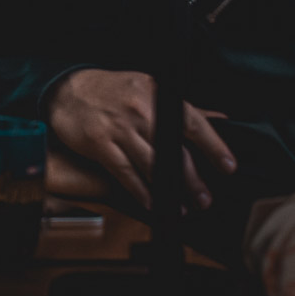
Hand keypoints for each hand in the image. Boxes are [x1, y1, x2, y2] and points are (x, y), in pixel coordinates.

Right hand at [46, 68, 235, 209]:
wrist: (66, 90)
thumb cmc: (109, 90)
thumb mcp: (147, 88)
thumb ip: (180, 107)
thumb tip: (219, 119)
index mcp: (155, 94)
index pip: (192, 122)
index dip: (214, 146)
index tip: (228, 167)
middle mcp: (139, 110)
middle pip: (174, 150)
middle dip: (192, 179)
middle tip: (204, 198)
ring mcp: (118, 128)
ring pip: (152, 165)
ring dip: (170, 191)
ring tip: (183, 206)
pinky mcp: (99, 144)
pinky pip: (126, 173)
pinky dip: (141, 191)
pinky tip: (153, 203)